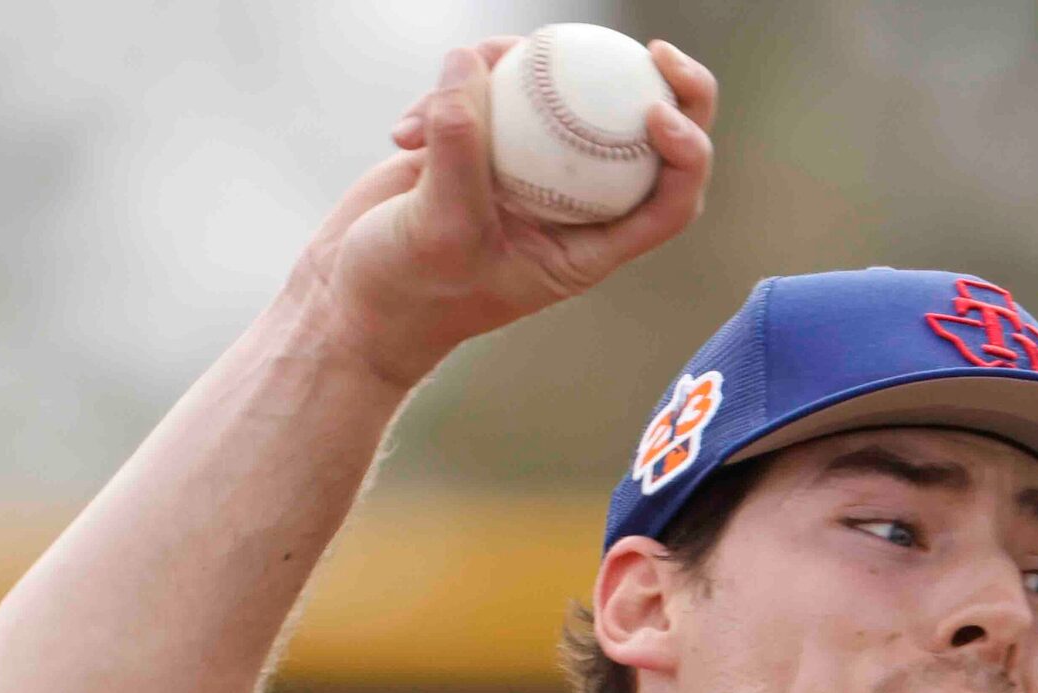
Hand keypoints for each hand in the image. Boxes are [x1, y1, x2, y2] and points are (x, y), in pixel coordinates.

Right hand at [290, 37, 717, 391]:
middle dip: (660, 85)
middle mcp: (569, 205)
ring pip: (560, 95)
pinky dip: (449, 88)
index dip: (688, 154)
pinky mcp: (483, 140)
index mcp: (587, 249)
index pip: (668, 203)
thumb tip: (470, 61)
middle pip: (642, 137)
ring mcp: (528, 168)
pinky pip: (491, 87)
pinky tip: (403, 129)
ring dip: (515, 71)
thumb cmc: (406, 293)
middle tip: (654, 47)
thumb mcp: (439, 231)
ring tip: (451, 88)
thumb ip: (460, 147)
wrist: (349, 300)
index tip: (659, 113)